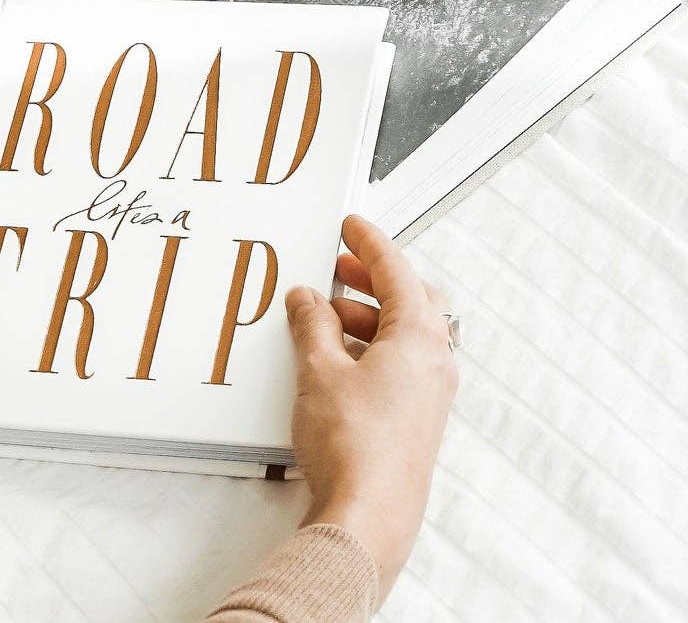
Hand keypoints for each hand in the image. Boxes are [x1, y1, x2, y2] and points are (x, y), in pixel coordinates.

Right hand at [284, 214, 456, 600]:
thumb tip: (307, 301)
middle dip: (371, 280)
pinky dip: (369, 350)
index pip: (397, 271)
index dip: (370, 244)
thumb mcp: (319, 369)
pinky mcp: (416, 422)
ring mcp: (429, 395)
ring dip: (365, 317)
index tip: (353, 226)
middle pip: (409, 301)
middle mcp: (434, 363)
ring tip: (321, 317)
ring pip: (402, 336)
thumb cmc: (354, 446)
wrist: (368, 516)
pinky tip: (334, 360)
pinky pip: (398, 366)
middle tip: (340, 265)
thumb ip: (311, 325)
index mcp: (419, 338)